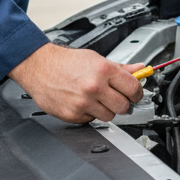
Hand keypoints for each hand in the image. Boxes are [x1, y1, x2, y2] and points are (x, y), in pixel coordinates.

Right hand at [8, 43, 144, 122]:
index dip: (137, 93)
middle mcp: (94, 87)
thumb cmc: (65, 62)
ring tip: (97, 99)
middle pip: (123, 106)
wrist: (39, 67)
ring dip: (106, 110)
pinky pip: (91, 120)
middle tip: (116, 97)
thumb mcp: (95, 59)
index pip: (133, 88)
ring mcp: (83, 103)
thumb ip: (120, 68)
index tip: (135, 94)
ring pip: (109, 116)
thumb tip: (140, 69)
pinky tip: (83, 102)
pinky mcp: (73, 115)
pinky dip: (90, 113)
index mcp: (103, 70)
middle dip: (122, 103)